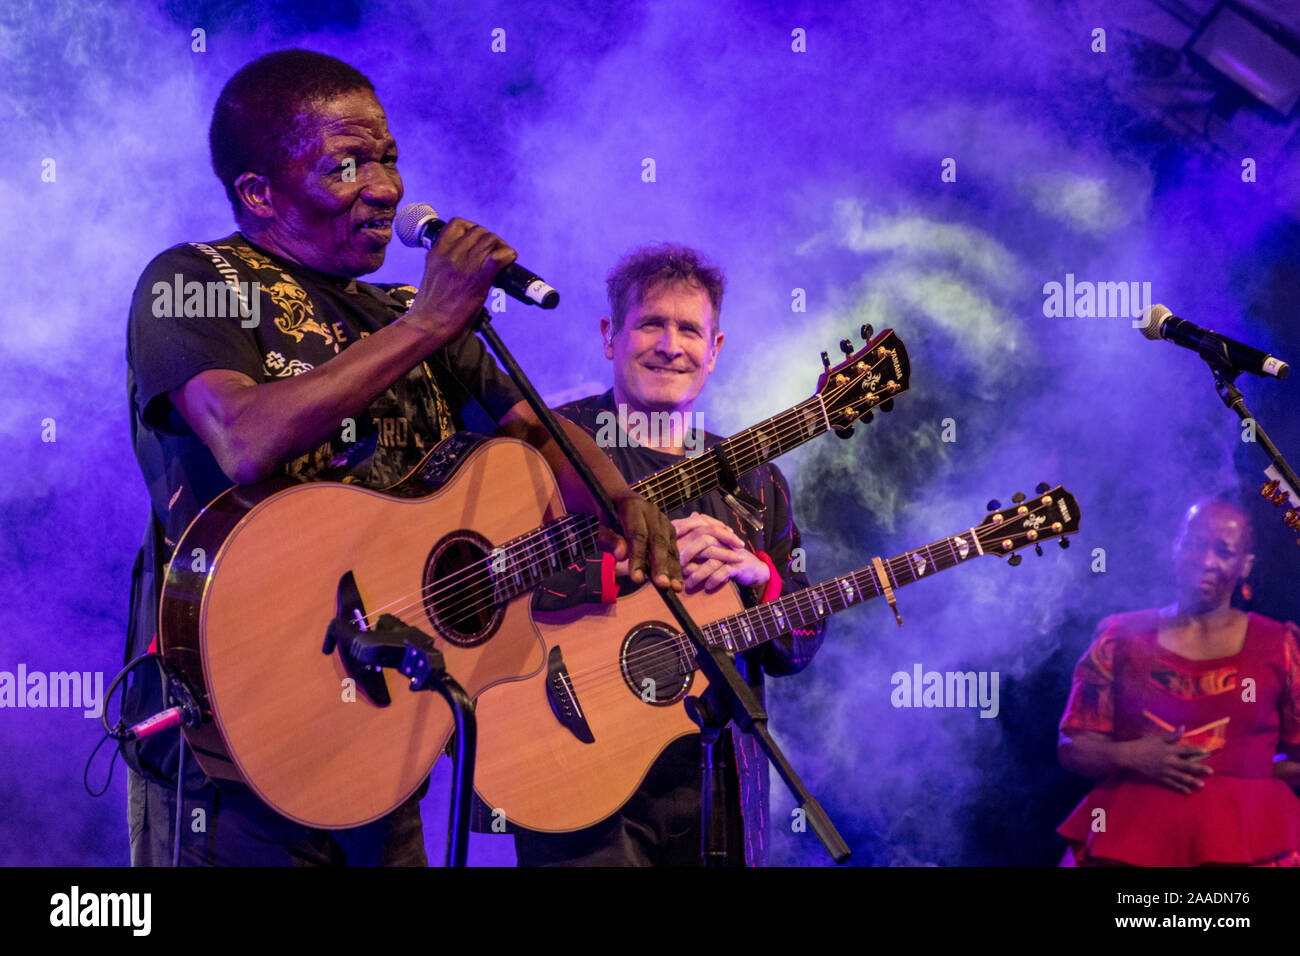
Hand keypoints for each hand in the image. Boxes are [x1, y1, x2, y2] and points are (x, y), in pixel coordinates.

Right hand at [402, 218, 516, 342]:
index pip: (457, 224)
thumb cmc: (430, 308)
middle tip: (495, 252)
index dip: (473, 228)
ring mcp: (464, 265)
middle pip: (478, 230)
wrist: (428, 325)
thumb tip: (465, 264)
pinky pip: (500, 256)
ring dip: (501, 247)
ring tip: (503, 259)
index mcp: (437, 252)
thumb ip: (446, 264)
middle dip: (490, 239)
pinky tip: (508, 263)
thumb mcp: (433, 275)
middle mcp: (451, 254)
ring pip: (490, 240)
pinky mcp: (478, 278)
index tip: (478, 241)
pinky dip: (508, 256)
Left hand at [598, 494, 681, 591]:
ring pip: (669, 547)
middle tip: (662, 585)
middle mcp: (652, 513)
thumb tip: (621, 556)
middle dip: (660, 565)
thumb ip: (610, 541)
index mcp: (633, 508)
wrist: (623, 503)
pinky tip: (677, 583)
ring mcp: (664, 521)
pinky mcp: (670, 531)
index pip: (637, 535)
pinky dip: (675, 568)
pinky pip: (673, 550)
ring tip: (675, 588)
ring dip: (672, 569)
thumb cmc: (611, 521)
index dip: (638, 557)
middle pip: (658, 541)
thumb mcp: (603, 529)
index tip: (636, 579)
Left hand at [673, 512, 769, 593]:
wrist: (751, 566)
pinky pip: (723, 572)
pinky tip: (707, 587)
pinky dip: (714, 580)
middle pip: (701, 545)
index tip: (670, 558)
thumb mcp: (710, 548)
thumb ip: (696, 541)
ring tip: (689, 585)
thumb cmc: (728, 557)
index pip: (695, 534)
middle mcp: (721, 541)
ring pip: (711, 561)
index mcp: (713, 535)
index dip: (682, 544)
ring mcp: (729, 552)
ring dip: (698, 575)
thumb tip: (678, 536)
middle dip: (687, 560)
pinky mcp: (737, 565)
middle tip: (677, 573)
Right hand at [1120, 728, 1212, 794]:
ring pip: (1181, 777)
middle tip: (1210, 772)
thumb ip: (1171, 735)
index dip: (1196, 750)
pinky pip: (1172, 784)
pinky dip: (1180, 788)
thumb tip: (1183, 728)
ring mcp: (1165, 771)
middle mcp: (1169, 761)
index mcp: (1169, 750)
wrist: (1129, 756)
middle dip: (1199, 769)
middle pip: (1187, 766)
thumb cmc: (1143, 745)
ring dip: (1192, 781)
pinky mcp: (1160, 778)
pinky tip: (1187, 791)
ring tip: (1202, 785)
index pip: (1186, 750)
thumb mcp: (1156, 738)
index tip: (1206, 752)